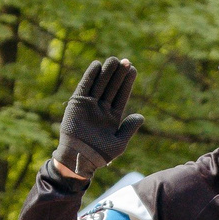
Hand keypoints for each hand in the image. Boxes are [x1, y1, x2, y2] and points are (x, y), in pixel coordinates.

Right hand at [54, 57, 143, 179]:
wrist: (78, 159)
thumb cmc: (99, 155)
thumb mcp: (119, 144)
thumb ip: (129, 129)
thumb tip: (141, 117)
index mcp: (113, 116)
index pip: (122, 95)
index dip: (127, 82)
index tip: (133, 69)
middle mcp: (102, 108)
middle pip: (112, 86)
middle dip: (119, 74)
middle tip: (125, 61)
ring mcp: (90, 105)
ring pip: (100, 84)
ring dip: (106, 72)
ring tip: (114, 60)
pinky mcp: (77, 103)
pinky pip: (84, 87)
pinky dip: (90, 76)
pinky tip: (97, 65)